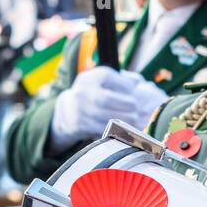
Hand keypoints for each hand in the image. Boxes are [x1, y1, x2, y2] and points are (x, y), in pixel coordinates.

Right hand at [50, 66, 164, 149]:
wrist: (68, 110)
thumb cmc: (95, 92)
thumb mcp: (105, 81)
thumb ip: (122, 80)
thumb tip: (138, 82)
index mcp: (89, 78)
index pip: (107, 77)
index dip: (124, 84)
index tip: (135, 90)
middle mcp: (82, 92)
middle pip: (105, 99)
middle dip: (124, 104)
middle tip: (136, 108)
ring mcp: (80, 110)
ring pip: (103, 116)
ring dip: (123, 119)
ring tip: (134, 119)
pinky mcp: (81, 125)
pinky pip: (100, 129)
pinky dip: (114, 129)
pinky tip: (124, 128)